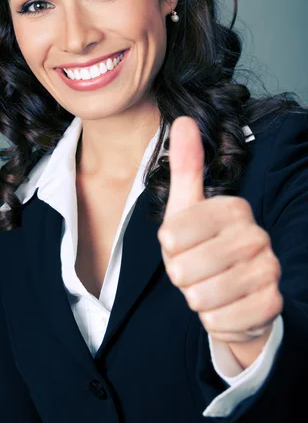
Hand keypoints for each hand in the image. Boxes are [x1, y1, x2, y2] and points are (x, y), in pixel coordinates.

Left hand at [157, 116, 282, 345]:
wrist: (236, 291)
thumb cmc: (202, 245)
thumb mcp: (187, 207)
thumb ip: (186, 166)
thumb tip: (184, 119)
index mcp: (233, 208)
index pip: (173, 234)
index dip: (169, 248)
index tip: (181, 245)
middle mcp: (255, 235)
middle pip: (186, 269)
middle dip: (181, 276)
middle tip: (195, 270)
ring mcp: (268, 270)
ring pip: (202, 297)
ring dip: (196, 298)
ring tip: (208, 286)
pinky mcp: (271, 304)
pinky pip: (220, 321)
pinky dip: (213, 319)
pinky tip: (223, 306)